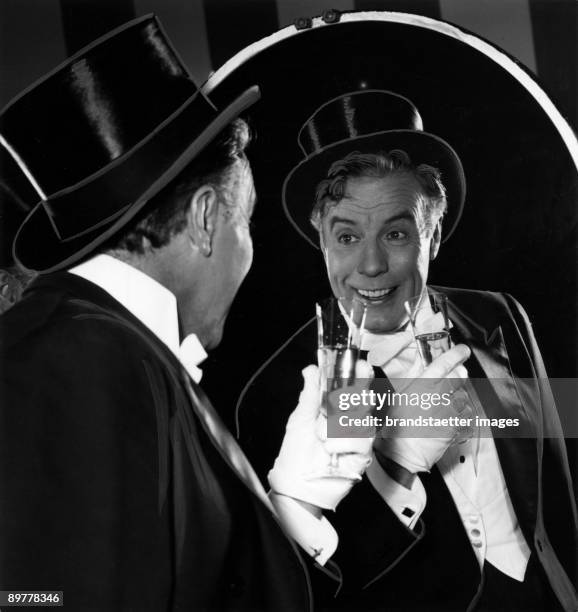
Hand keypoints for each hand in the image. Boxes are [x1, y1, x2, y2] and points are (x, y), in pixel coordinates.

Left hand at [268, 362, 373, 510]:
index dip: (359, 374)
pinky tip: (331, 450)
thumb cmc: (296, 453)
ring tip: (322, 437)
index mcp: (334, 409)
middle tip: (338, 403)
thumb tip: (311, 369)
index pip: (353, 387)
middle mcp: (348, 421)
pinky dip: (342, 443)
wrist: (297, 484)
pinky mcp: (362, 455)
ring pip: (362, 419)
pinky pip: (361, 441)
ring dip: (338, 427)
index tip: (359, 364)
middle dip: (354, 398)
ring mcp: (357, 438)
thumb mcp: (300, 419)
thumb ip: (310, 394)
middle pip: (365, 400)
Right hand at [374, 344, 471, 474]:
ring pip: (463, 395)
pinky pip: (466, 414)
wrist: (402, 454)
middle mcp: (438, 397)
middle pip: (459, 376)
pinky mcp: (457, 426)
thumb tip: (421, 360)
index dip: (456, 353)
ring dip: (458, 396)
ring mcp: (449, 412)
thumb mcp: (399, 395)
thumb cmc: (395, 426)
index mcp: (421, 386)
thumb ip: (413, 376)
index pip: (444, 363)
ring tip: (444, 406)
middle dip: (458, 374)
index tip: (462, 349)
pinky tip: (448, 418)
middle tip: (452, 378)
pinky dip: (461, 414)